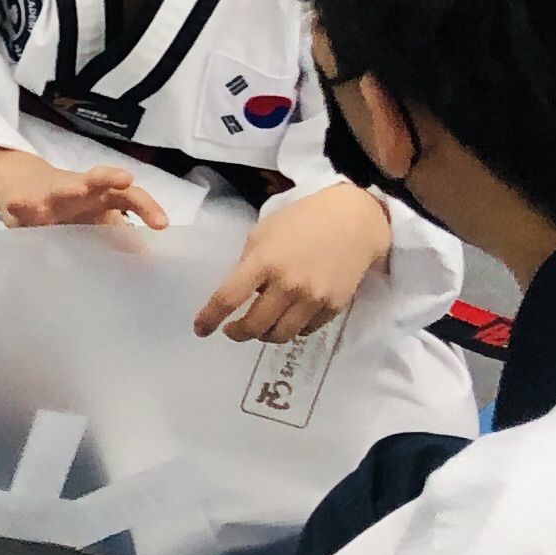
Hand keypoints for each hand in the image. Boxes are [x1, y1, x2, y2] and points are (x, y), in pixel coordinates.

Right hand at [0, 154, 170, 230]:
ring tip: (77, 190)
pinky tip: (18, 205)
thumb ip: (122, 240)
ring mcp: (51, 193)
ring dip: (70, 189)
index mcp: (103, 195)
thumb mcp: (98, 223)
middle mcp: (80, 189)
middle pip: (98, 180)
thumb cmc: (72, 209)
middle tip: (125, 180)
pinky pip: (23, 203)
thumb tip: (150, 265)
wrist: (24, 185)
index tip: (161, 225)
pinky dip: (22, 204)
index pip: (130, 197)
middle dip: (110, 179)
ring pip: (62, 188)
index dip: (148, 208)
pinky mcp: (25, 200)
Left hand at [195, 183, 392, 341]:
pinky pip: (306, 330)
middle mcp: (288, 284)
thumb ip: (249, 262)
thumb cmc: (304, 219)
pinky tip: (288, 318)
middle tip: (232, 330)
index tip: (200, 329)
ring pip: (280, 334)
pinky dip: (292, 328)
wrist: (355, 220)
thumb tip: (240, 291)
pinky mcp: (334, 306)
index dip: (210, 318)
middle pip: (254, 326)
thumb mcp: (264, 232)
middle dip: (237, 333)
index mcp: (264, 261)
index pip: (228, 298)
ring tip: (260, 326)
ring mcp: (313, 298)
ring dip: (264, 335)